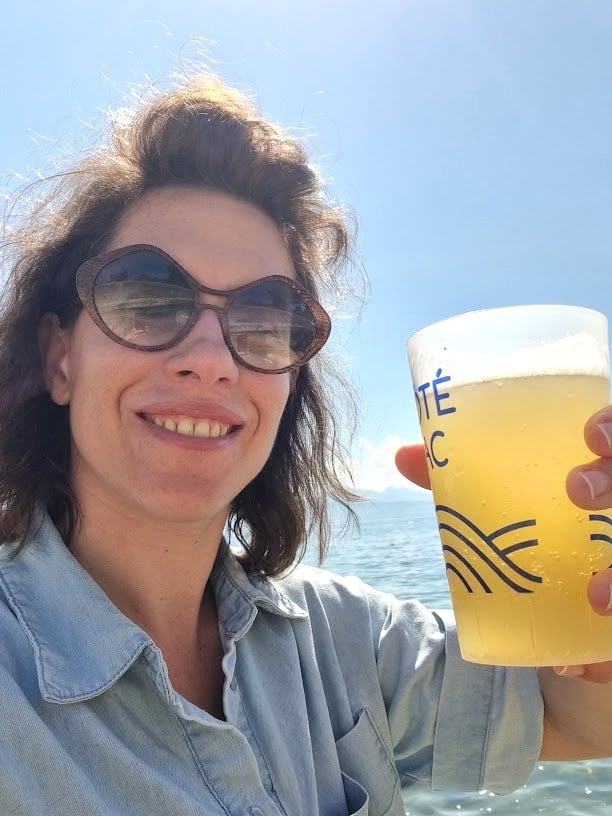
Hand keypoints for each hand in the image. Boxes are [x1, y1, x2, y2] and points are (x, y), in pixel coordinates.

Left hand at [395, 407, 611, 681]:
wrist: (557, 652)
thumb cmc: (536, 562)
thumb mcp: (504, 521)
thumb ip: (460, 486)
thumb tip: (403, 454)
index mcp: (608, 487)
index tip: (589, 432)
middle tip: (578, 490)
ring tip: (595, 596)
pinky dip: (607, 655)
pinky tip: (576, 662)